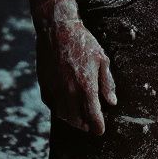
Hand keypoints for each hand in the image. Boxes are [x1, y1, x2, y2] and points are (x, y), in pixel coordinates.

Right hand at [36, 19, 117, 134]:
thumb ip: (107, 83)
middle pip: (77, 121)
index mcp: (86, 86)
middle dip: (85, 125)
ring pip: (63, 115)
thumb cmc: (83, 42)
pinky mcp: (45, 85)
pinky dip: (59, 109)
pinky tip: (65, 105)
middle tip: (90, 123)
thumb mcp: (102, 59)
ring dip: (72, 119)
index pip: (93, 117)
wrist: (58, 29)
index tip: (100, 129)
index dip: (98, 127)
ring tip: (79, 116)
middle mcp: (70, 92)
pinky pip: (51, 105)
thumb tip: (112, 102)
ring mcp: (55, 90)